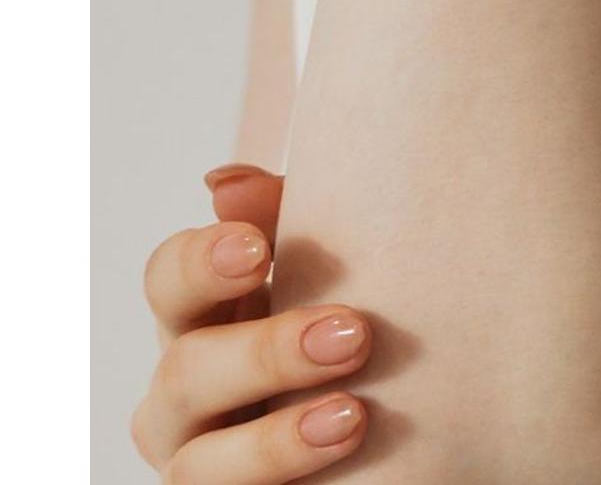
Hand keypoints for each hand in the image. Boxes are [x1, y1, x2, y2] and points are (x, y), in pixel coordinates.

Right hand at [131, 165, 371, 482]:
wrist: (394, 418)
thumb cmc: (343, 312)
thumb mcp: (327, 262)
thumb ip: (284, 217)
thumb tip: (225, 184)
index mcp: (203, 312)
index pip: (168, 278)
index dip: (202, 262)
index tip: (258, 249)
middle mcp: (186, 389)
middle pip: (187, 371)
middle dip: (267, 353)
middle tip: (354, 334)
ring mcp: (200, 461)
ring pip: (199, 467)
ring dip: (275, 442)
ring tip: (354, 416)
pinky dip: (283, 483)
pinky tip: (347, 462)